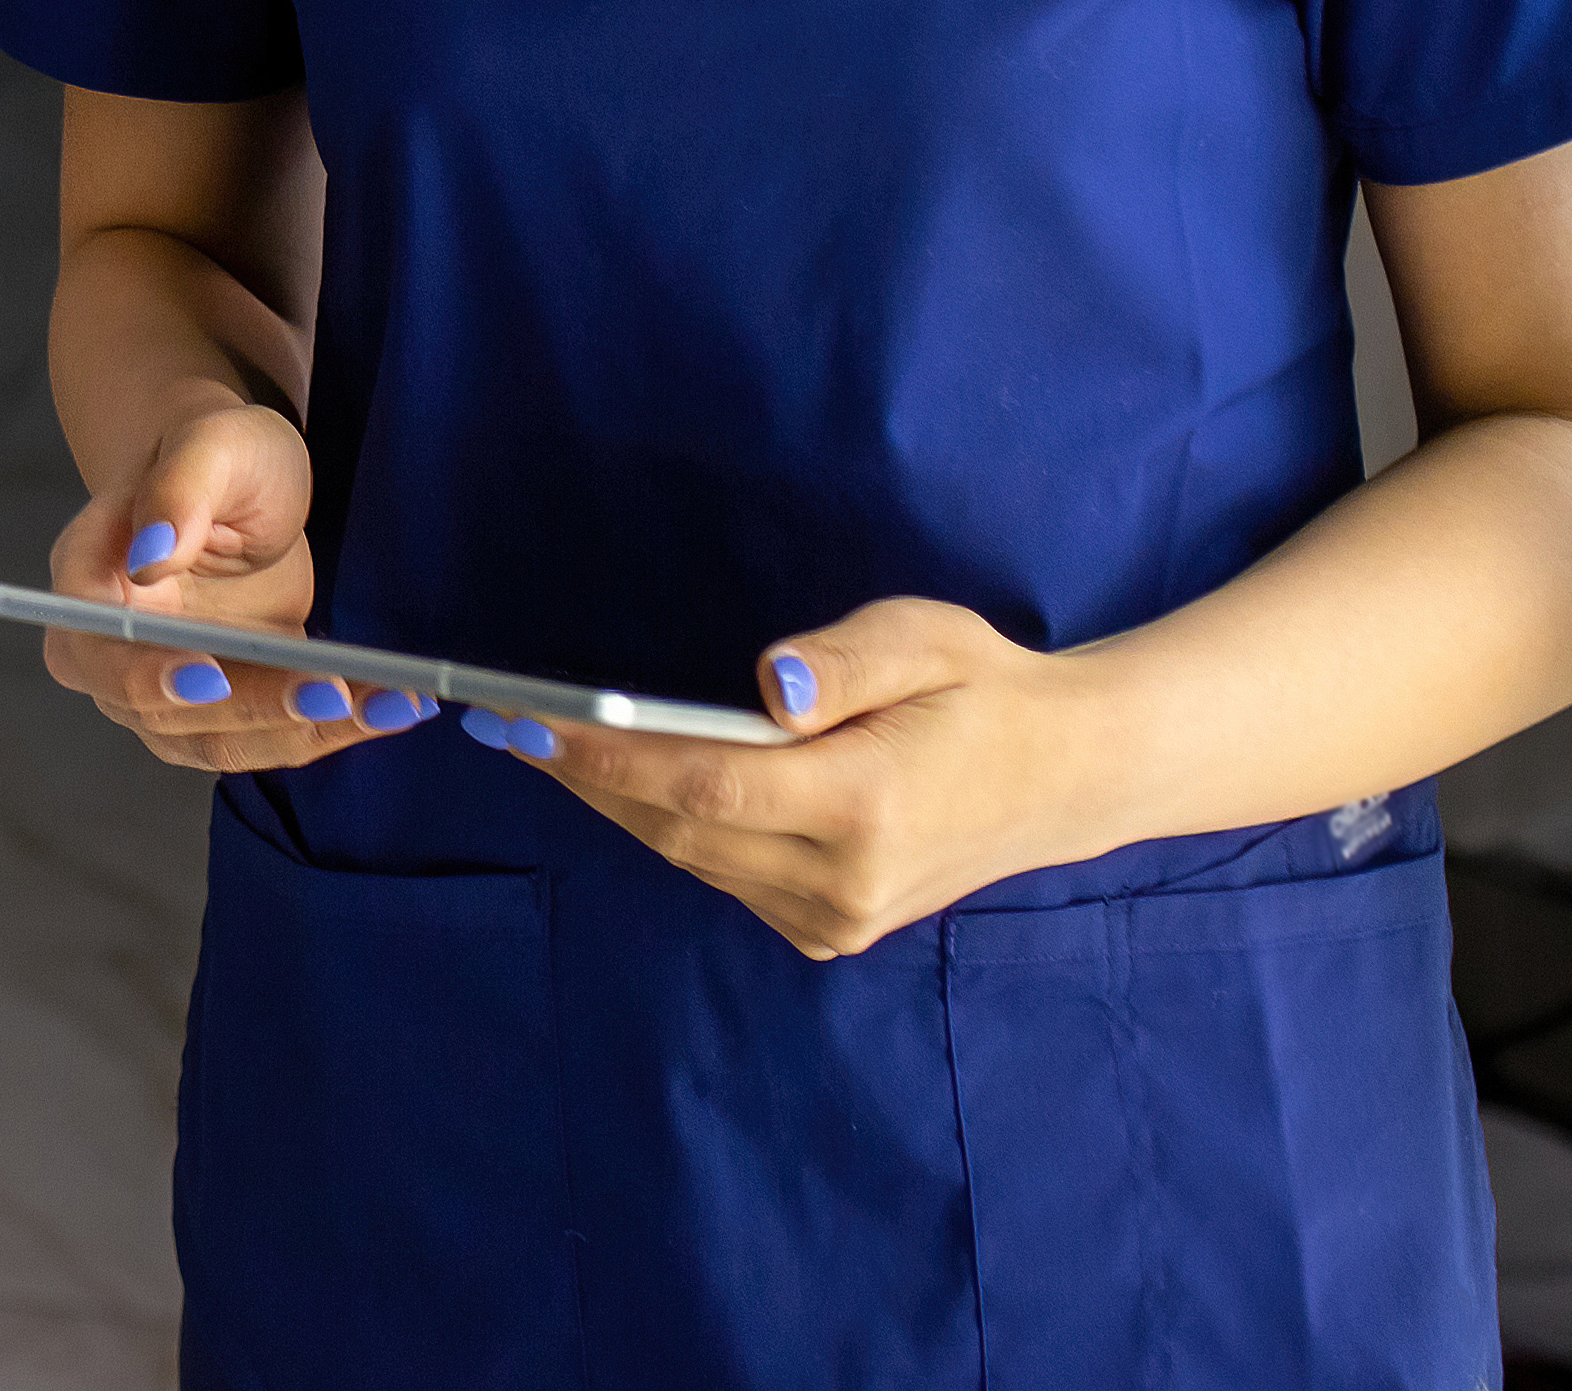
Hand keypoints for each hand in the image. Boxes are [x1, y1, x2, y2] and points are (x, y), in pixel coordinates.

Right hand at [38, 396, 436, 776]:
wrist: (241, 480)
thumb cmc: (218, 450)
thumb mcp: (210, 444)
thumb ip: (178, 491)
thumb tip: (149, 557)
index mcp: (87, 580)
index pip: (96, 648)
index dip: (145, 675)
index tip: (212, 679)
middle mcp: (112, 652)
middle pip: (166, 711)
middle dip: (257, 708)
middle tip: (337, 691)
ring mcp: (166, 692)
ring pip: (225, 741)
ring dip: (308, 732)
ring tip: (391, 703)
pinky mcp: (228, 711)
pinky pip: (273, 737)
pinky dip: (332, 729)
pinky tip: (392, 706)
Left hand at [498, 597, 1112, 958]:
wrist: (1062, 778)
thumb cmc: (984, 690)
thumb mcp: (926, 637)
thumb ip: (844, 660)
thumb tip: (771, 686)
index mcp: (868, 806)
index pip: (707, 785)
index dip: (610, 756)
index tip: (533, 720)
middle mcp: (847, 881)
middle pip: (682, 828)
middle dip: (588, 775)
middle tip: (509, 724)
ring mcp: (839, 920)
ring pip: (695, 857)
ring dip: (619, 803)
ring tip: (548, 745)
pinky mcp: (831, 932)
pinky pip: (725, 876)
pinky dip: (675, 829)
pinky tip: (634, 783)